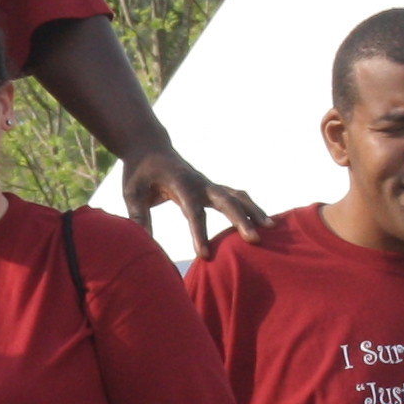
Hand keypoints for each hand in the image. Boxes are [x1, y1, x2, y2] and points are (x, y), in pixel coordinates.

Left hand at [120, 146, 268, 246]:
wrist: (150, 148)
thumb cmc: (139, 172)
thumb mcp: (132, 192)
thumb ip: (139, 216)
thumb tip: (142, 243)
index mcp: (180, 183)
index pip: (193, 211)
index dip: (199, 233)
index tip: (205, 255)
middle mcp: (200, 182)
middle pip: (225, 201)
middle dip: (240, 220)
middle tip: (254, 240)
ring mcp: (209, 184)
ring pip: (237, 196)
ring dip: (254, 211)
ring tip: (271, 229)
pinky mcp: (212, 188)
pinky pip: (236, 197)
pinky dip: (250, 207)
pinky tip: (263, 221)